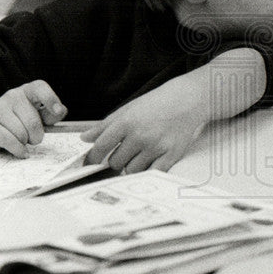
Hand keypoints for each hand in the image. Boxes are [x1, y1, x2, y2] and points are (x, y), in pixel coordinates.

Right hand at [0, 80, 67, 156]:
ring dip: (25, 142)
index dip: (51, 99)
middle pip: (32, 121)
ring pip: (20, 133)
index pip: (40, 88)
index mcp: (28, 90)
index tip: (58, 111)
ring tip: (22, 139)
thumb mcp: (39, 114)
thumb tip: (61, 110)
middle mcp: (13, 96)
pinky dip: (18, 149)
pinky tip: (21, 151)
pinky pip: (9, 141)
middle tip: (35, 137)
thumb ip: (51, 114)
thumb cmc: (20, 118)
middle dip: (37, 135)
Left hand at [81, 79, 207, 173]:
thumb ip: (105, 125)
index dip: (93, 157)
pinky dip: (147, 171)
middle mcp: (140, 135)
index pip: (101, 147)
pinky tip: (149, 162)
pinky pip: (151, 173)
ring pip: (131, 170)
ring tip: (139, 154)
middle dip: (116, 159)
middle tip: (123, 152)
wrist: (187, 100)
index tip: (91, 161)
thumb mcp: (128, 109)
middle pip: (115, 162)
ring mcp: (156, 147)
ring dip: (131, 166)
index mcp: (127, 122)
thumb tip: (85, 138)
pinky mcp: (171, 155)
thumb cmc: (157, 103)